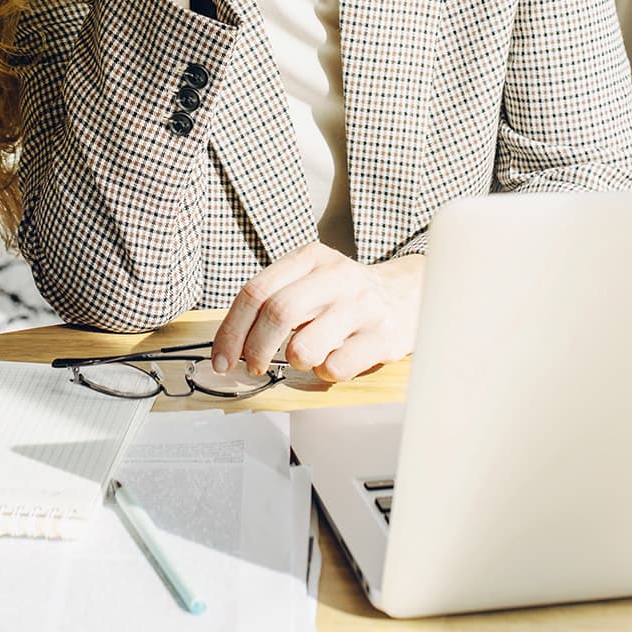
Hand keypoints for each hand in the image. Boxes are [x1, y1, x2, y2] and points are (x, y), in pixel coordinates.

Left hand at [211, 244, 427, 383]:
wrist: (408, 295)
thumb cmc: (346, 296)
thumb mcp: (311, 280)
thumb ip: (274, 300)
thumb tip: (230, 343)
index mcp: (311, 258)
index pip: (256, 292)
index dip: (232, 330)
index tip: (222, 358)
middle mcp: (338, 276)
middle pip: (278, 313)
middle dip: (256, 349)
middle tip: (254, 366)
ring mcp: (363, 305)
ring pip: (306, 345)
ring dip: (296, 361)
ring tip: (305, 356)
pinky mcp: (384, 336)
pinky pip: (336, 367)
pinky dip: (325, 373)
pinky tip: (334, 360)